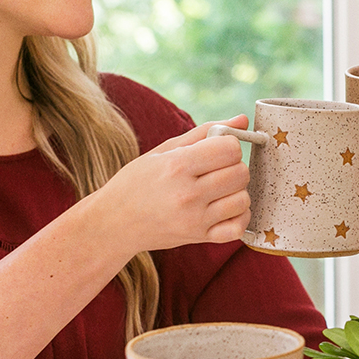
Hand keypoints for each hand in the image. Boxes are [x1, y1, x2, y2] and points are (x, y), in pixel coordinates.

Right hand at [100, 114, 253, 253]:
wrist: (114, 222)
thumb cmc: (138, 182)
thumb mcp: (164, 150)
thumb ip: (205, 132)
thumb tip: (242, 120)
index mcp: (177, 165)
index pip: (230, 149)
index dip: (228, 146)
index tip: (217, 150)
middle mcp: (187, 193)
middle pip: (240, 173)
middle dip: (234, 167)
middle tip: (217, 170)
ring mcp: (194, 219)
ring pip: (243, 199)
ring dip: (237, 192)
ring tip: (219, 190)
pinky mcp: (199, 237)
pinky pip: (238, 227)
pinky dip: (239, 217)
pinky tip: (226, 209)